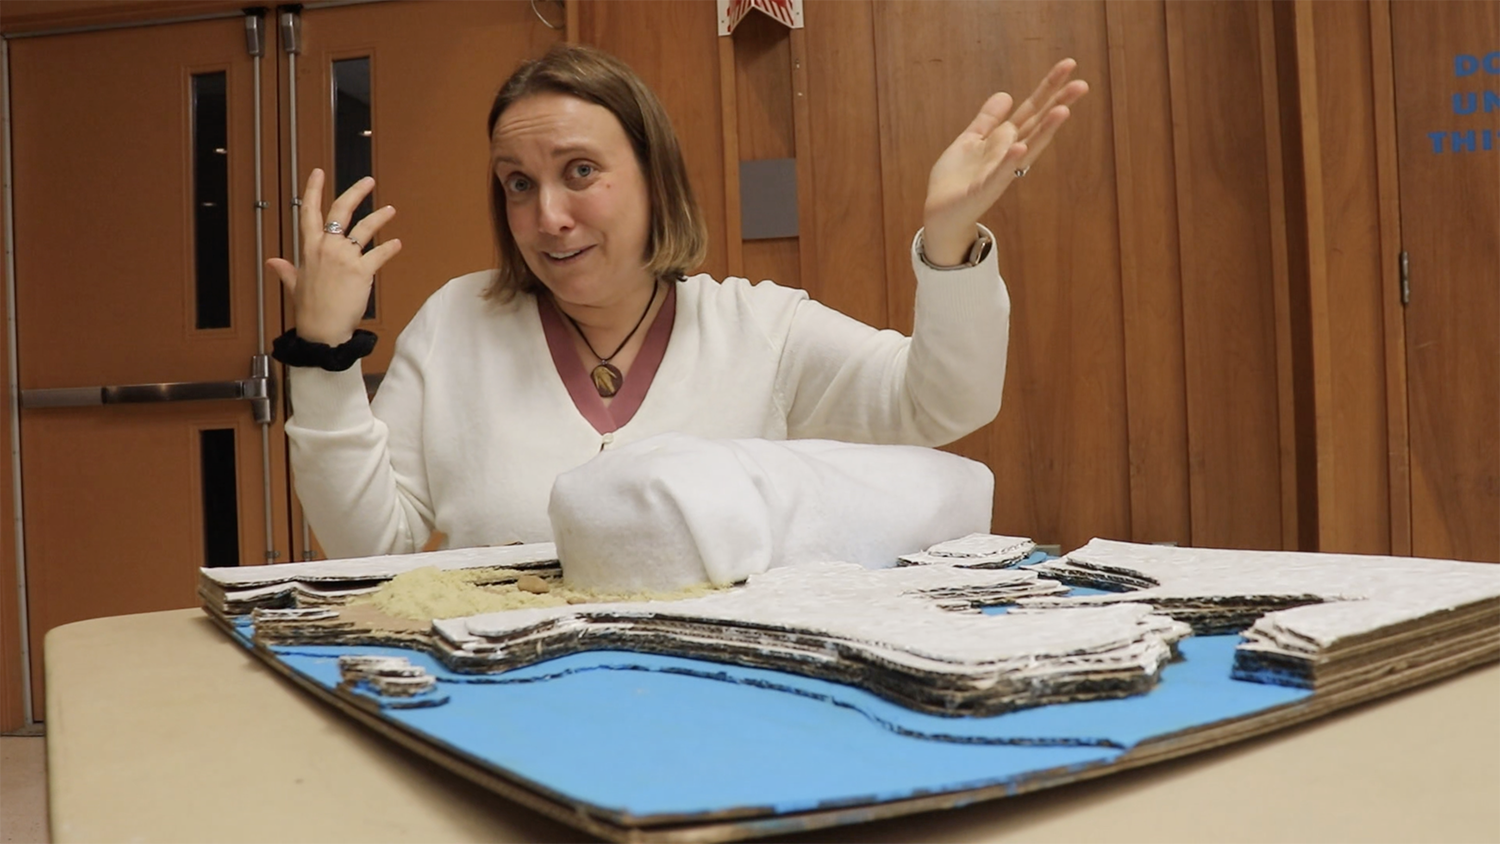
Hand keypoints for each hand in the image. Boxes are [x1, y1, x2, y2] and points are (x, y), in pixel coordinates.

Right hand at [266, 168, 401, 344]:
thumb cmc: (309, 310)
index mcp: (309, 248)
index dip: (313, 190)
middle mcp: (327, 248)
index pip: (309, 212)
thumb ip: (286, 270)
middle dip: (356, 192)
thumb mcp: (294, 285)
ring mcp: (344, 257)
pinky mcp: (362, 271)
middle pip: (340, 211)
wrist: (322, 331)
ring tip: (390, 210)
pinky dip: (390, 248)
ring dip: (380, 217)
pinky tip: (397, 244)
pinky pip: (379, 254)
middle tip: (369, 181)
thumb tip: (273, 261)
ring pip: (365, 229)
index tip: (319, 173)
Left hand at [921, 58, 1088, 265]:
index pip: (1032, 109)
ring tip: (1062, 111)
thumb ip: (988, 120)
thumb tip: (1007, 94)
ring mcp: (1000, 171)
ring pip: (1027, 148)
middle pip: (1037, 125)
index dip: (1048, 88)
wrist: (940, 213)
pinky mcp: (984, 189)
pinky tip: (1019, 146)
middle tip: (1083, 85)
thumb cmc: (956, 179)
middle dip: (1058, 105)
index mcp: (1005, 140)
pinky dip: (1009, 160)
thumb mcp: (970, 140)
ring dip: (1045, 130)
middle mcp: (1009, 154)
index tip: (1068, 65)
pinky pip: (1000, 173)